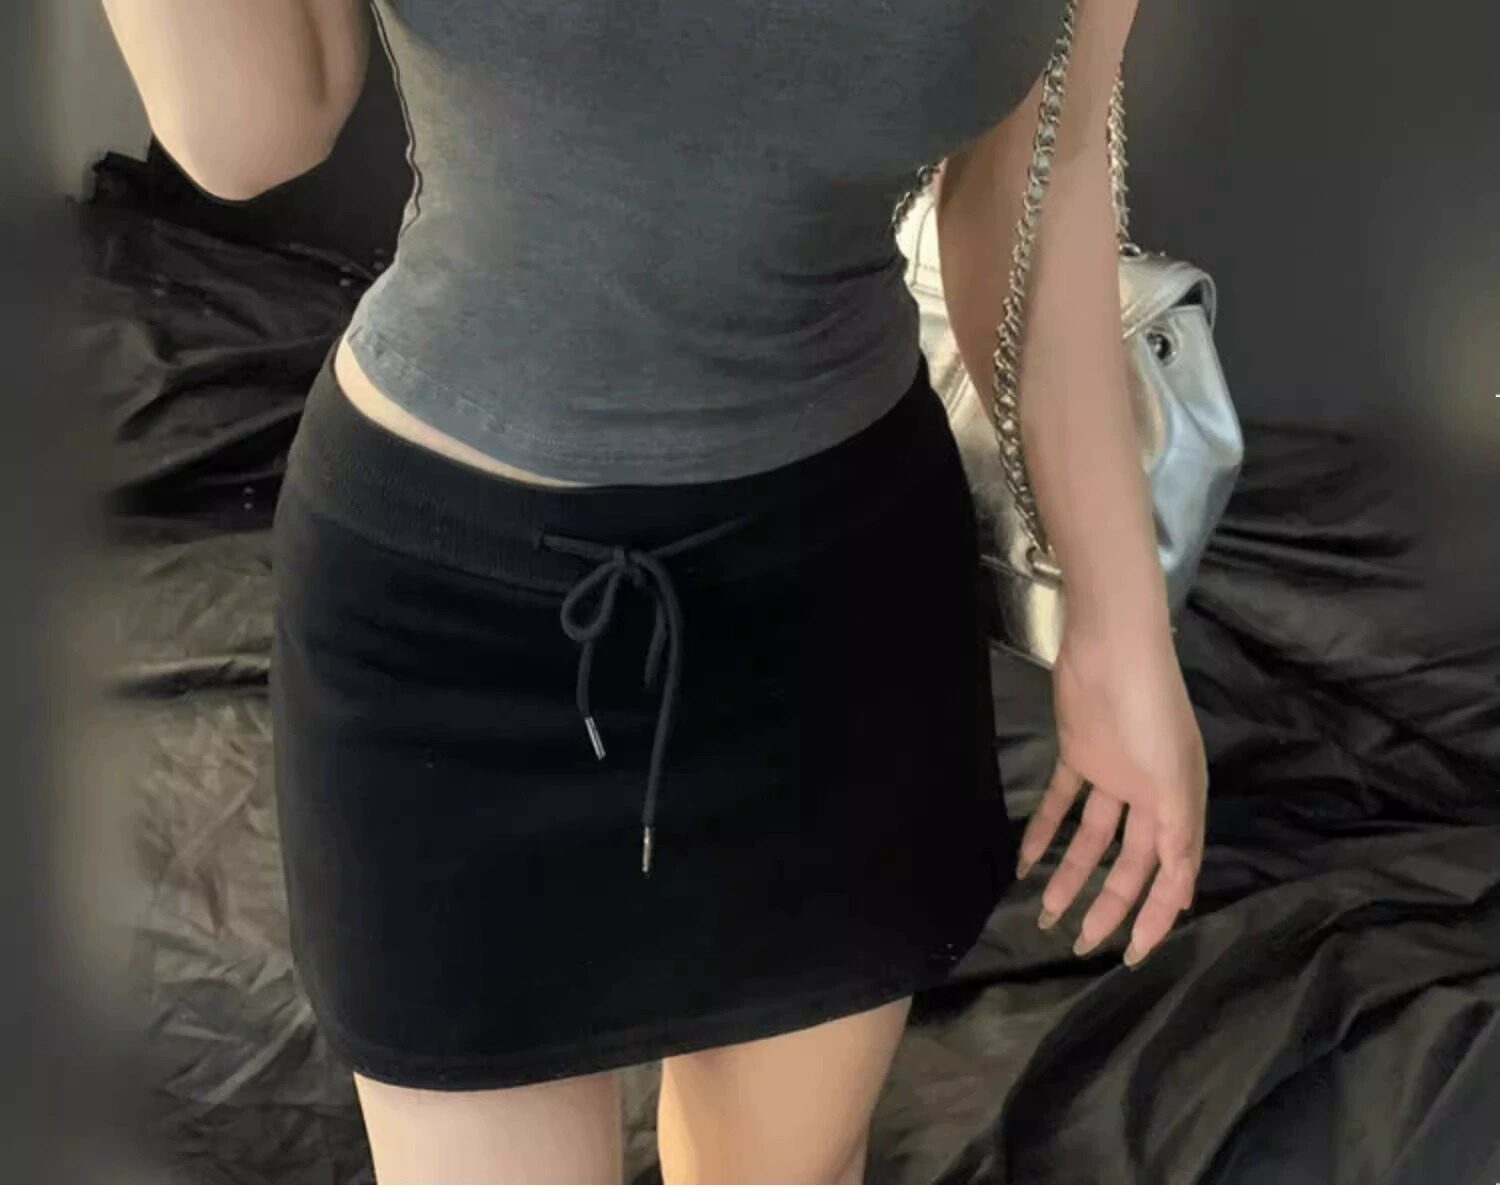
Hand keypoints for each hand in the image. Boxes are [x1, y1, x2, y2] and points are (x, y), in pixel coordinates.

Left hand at [1016, 620, 1206, 965]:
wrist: (1112, 648)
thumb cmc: (1150, 712)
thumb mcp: (1175, 780)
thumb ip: (1179, 837)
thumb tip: (1183, 895)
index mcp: (1180, 806)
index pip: (1169, 875)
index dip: (1154, 918)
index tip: (1132, 957)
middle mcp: (1149, 797)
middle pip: (1128, 865)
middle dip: (1106, 906)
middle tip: (1078, 944)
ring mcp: (1113, 776)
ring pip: (1091, 841)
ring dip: (1071, 876)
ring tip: (1046, 914)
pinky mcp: (1079, 755)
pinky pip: (1059, 804)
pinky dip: (1043, 832)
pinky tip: (1025, 862)